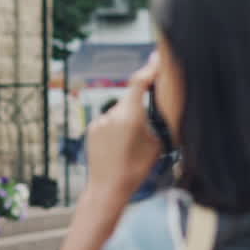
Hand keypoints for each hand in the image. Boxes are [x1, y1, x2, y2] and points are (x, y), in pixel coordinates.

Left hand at [85, 55, 163, 201]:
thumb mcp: (156, 144)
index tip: (156, 61)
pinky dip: (116, 126)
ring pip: (119, 110)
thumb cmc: (136, 169)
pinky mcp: (92, 128)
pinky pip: (109, 120)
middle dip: (141, 101)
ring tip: (132, 140)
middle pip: (130, 97)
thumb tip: (158, 107)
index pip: (138, 82)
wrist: (108, 187)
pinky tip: (119, 144)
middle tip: (149, 115)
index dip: (149, 70)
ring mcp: (99, 121)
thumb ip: (154, 120)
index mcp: (130, 116)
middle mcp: (112, 114)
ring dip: (128, 117)